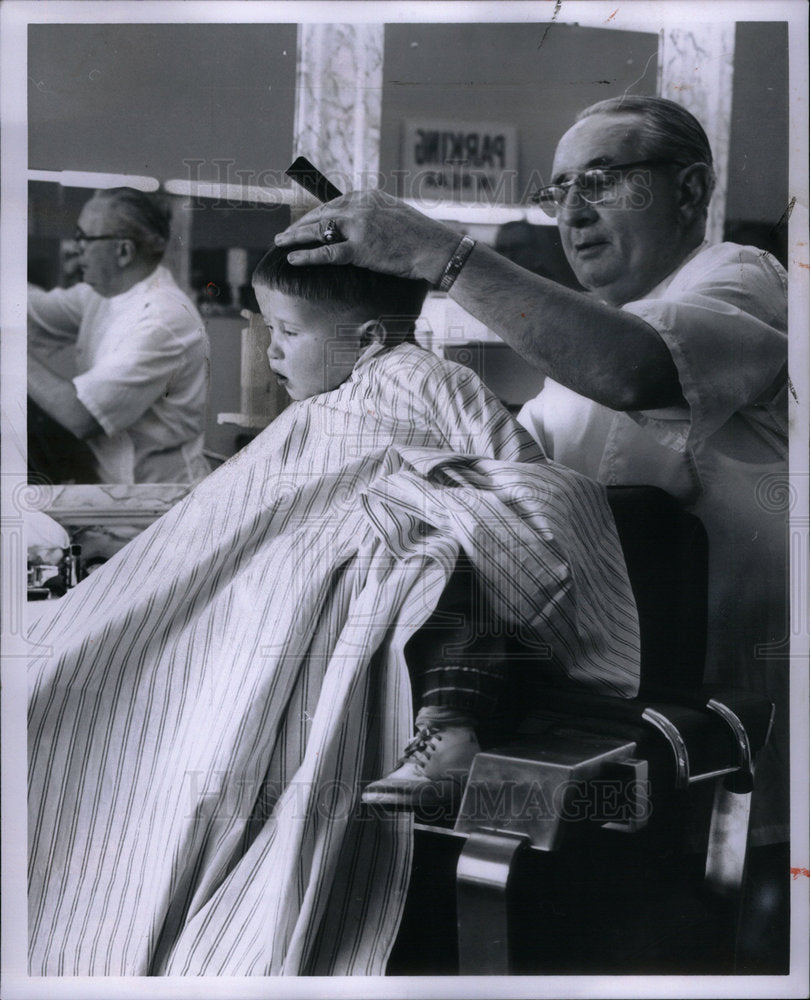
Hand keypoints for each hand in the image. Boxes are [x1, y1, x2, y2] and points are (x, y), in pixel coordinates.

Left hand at [274, 189, 459, 283]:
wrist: (435, 248)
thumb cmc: (419, 236)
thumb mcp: (394, 214)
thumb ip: (373, 215)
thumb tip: (359, 223)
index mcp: (367, 196)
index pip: (332, 205)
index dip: (314, 216)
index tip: (303, 225)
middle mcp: (359, 206)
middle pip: (321, 215)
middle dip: (299, 225)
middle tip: (283, 234)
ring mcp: (359, 227)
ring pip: (318, 230)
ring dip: (295, 237)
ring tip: (280, 243)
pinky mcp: (361, 249)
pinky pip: (326, 252)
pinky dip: (306, 256)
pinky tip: (292, 258)